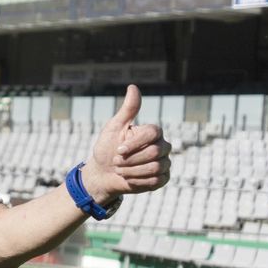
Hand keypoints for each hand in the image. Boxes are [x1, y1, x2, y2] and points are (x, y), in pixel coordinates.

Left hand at [83, 85, 170, 201]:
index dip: (134, 144)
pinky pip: (155, 180)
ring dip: (131, 171)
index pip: (153, 133)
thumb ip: (128, 110)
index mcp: (152, 132)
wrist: (103, 172)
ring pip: (155, 167)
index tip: (118, 149)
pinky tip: (128, 178)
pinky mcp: (163, 178)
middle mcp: (162, 146)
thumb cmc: (107, 148)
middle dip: (130, 160)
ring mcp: (164, 163)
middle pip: (154, 152)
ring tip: (120, 170)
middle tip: (116, 162)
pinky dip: (137, 181)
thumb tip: (133, 86)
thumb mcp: (114, 127)